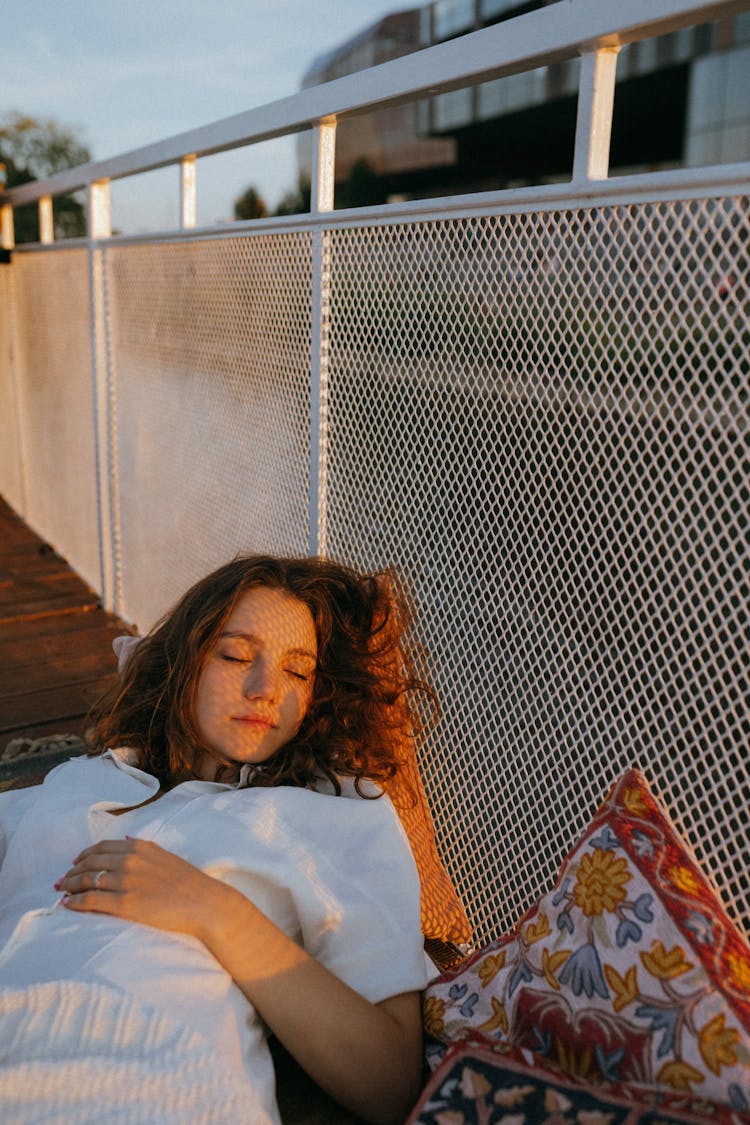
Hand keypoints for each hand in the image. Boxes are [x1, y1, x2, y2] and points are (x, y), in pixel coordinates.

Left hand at [57, 837, 236, 940]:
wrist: (203, 903)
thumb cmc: (187, 881)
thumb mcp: (165, 854)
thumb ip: (143, 846)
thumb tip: (126, 840)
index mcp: (139, 848)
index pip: (101, 847)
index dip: (84, 855)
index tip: (75, 863)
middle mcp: (129, 861)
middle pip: (90, 863)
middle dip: (72, 871)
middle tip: (62, 879)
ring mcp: (126, 882)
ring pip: (87, 880)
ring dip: (70, 885)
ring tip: (62, 891)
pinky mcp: (125, 904)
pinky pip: (91, 900)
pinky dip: (75, 902)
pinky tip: (68, 904)